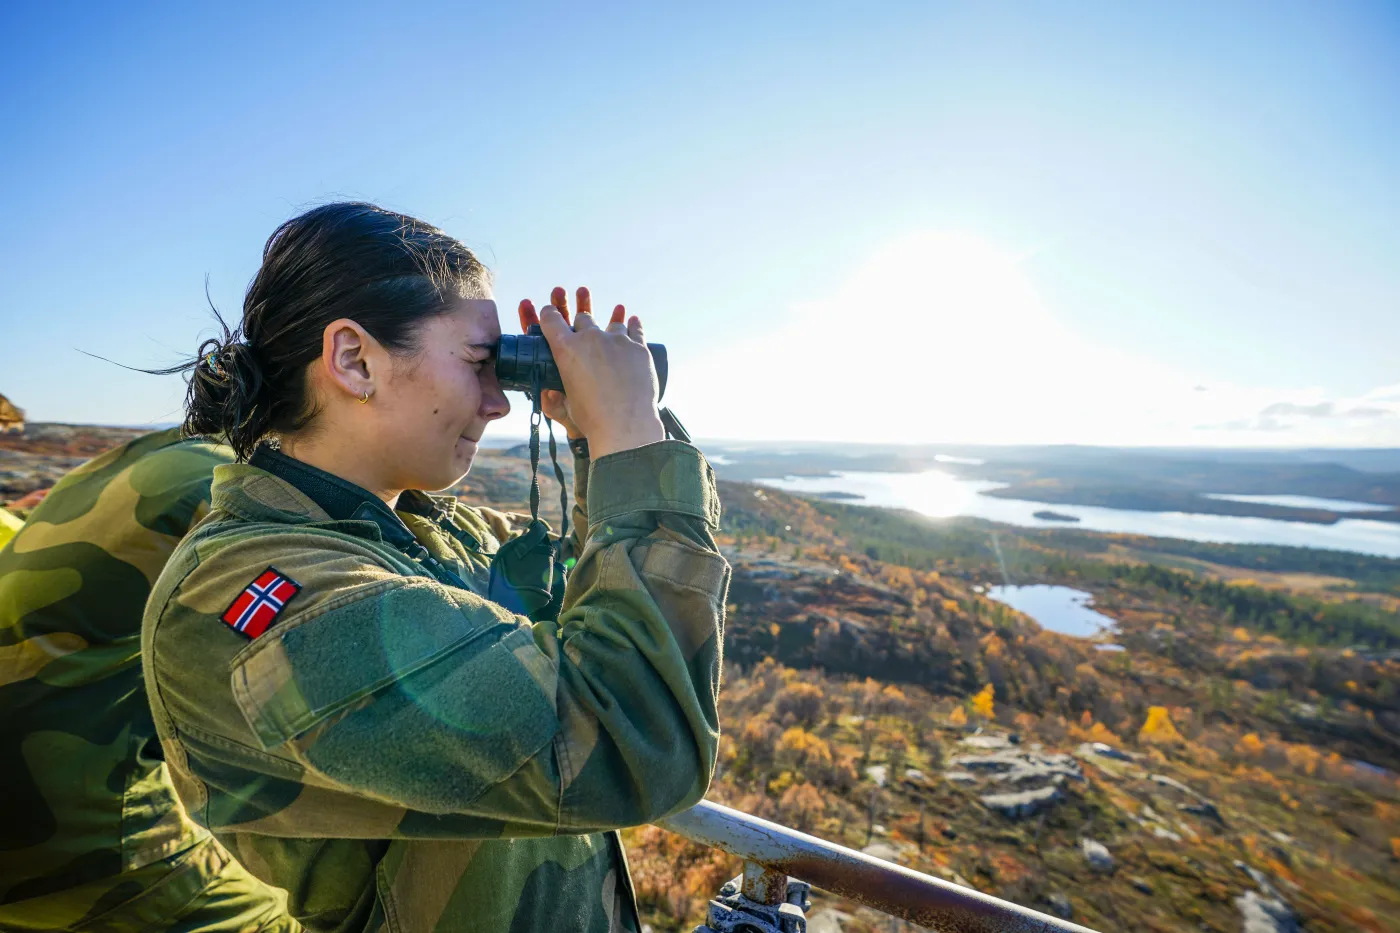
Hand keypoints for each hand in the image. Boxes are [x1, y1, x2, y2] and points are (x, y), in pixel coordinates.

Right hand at [520, 287, 663, 458]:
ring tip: (612, 332)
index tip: (551, 312)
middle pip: (583, 318)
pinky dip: (632, 324)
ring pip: (612, 324)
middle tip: (584, 332)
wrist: (625, 425)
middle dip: (581, 323)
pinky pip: (635, 329)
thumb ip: (557, 393)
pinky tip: (632, 321)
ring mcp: (617, 340)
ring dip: (609, 327)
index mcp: (566, 349)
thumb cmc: (593, 418)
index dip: (549, 313)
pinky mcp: (638, 347)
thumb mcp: (567, 403)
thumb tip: (548, 391)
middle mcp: (590, 338)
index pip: (551, 319)